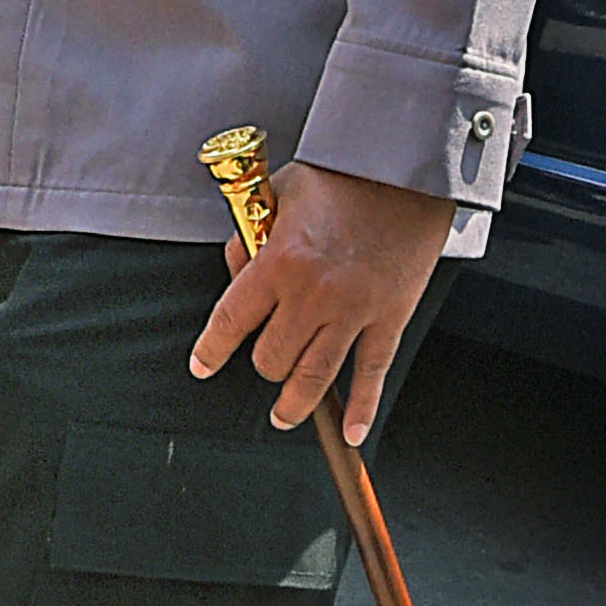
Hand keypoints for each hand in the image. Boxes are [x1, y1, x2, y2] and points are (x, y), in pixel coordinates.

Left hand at [192, 159, 451, 445]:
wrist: (404, 172)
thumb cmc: (337, 180)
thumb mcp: (273, 199)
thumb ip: (248, 242)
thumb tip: (236, 276)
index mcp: (278, 264)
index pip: (232, 321)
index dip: (212, 349)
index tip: (202, 366)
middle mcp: (313, 295)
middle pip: (273, 357)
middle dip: (262, 364)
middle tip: (262, 361)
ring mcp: (355, 311)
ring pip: (316, 376)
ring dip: (295, 402)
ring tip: (283, 416)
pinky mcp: (390, 317)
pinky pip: (373, 372)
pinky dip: (363, 407)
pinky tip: (352, 433)